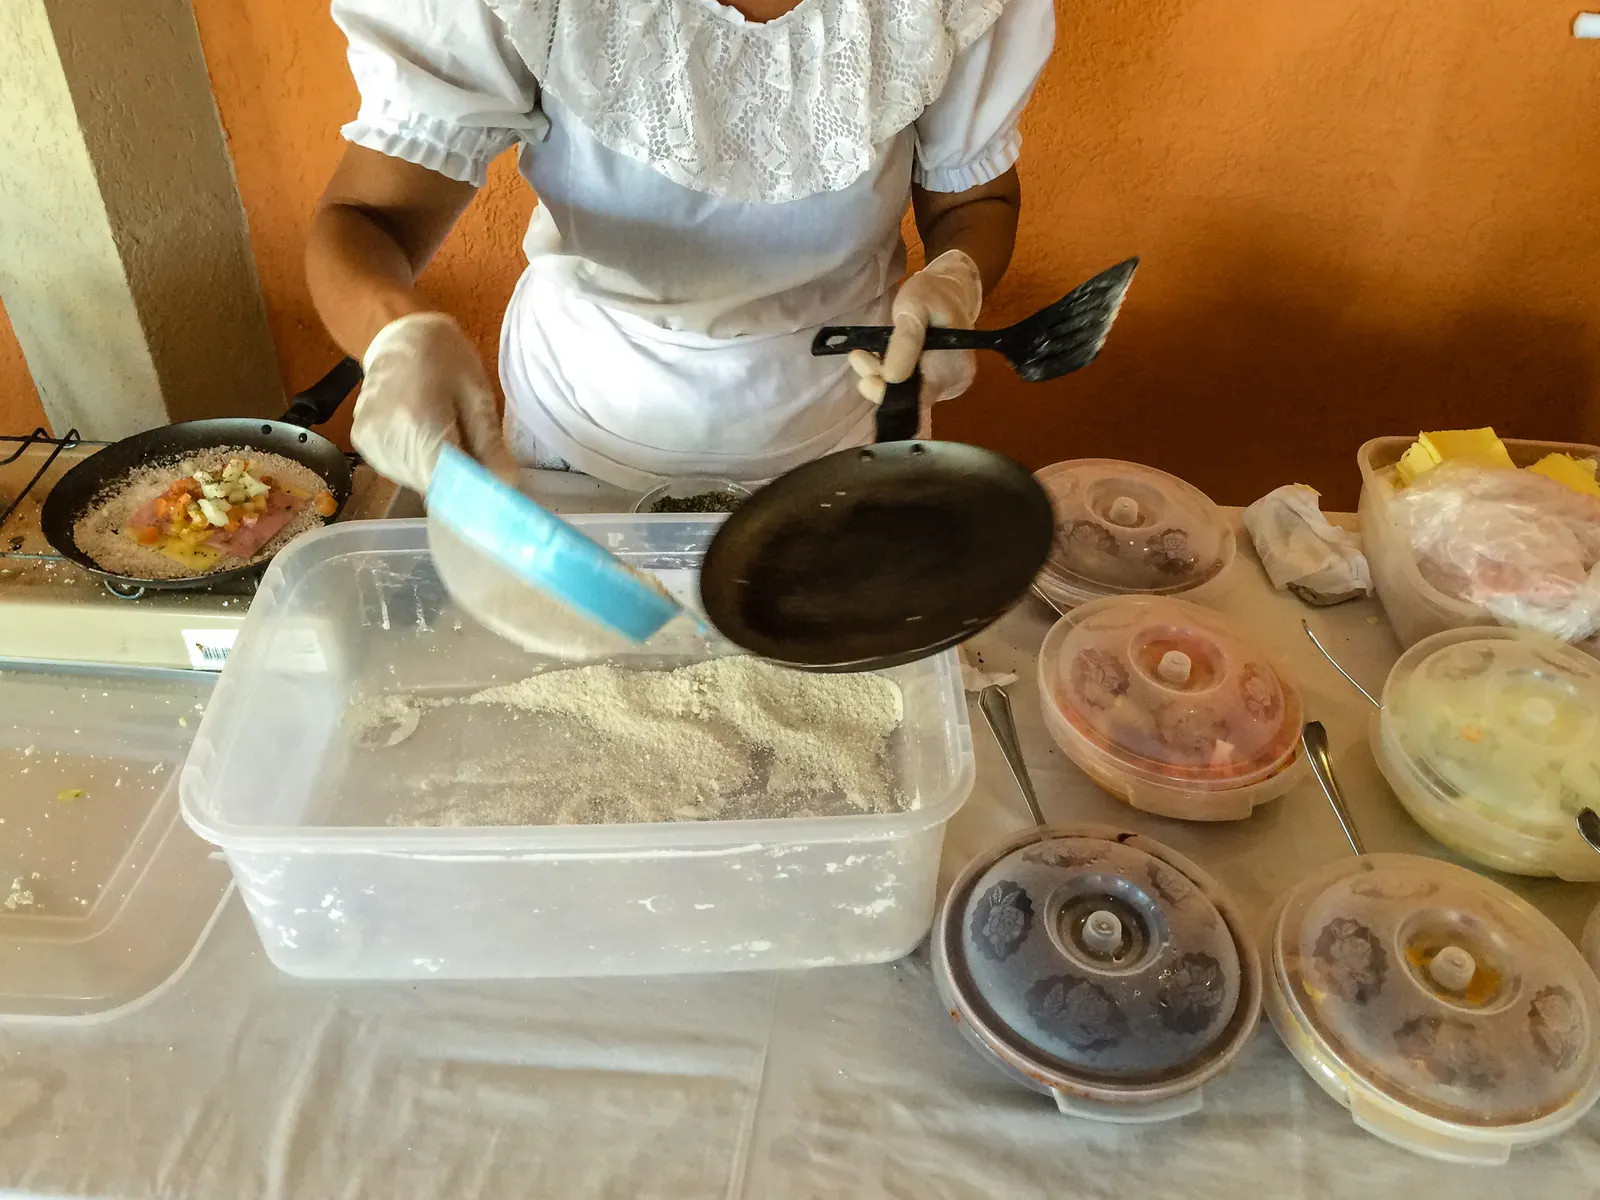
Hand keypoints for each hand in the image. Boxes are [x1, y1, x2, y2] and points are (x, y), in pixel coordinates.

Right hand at [351, 312, 518, 493]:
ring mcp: (370, 443)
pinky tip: (425, 435)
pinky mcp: (362, 444)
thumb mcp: (476, 394)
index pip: (446, 482)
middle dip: (459, 480)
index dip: (473, 492)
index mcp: (417, 422)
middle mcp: (387, 439)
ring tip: (447, 436)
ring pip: (415, 480)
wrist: (396, 333)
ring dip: (438, 471)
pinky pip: (399, 469)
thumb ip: (489, 443)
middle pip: (431, 484)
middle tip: (476, 456)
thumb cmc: (443, 357)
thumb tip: (507, 484)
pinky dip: (418, 462)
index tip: (494, 489)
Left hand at [849, 249, 982, 431]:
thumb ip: (905, 341)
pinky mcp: (932, 382)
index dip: (889, 395)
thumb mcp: (914, 306)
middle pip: (909, 400)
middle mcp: (952, 384)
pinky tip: (877, 357)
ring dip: (879, 375)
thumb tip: (893, 378)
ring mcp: (943, 385)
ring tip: (862, 354)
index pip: (918, 400)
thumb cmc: (931, 294)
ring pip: (904, 394)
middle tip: (859, 356)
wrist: (948, 290)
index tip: (866, 379)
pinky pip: (906, 386)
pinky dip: (887, 374)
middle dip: (880, 381)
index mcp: (953, 369)